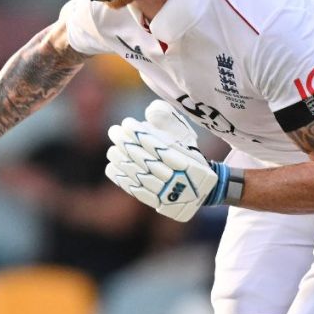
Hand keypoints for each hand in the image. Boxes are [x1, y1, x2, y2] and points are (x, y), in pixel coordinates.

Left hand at [104, 100, 224, 222]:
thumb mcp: (186, 137)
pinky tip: (112, 168)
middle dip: (127, 144)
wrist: (202, 190)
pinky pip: (138, 192)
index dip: (142, 134)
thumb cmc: (189, 156)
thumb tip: (150, 110)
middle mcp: (179, 178)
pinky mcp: (160, 203)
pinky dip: (123, 180)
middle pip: (148, 160)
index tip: (127, 123)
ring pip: (141, 176)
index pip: (160, 146)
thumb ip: (169, 122)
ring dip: (123, 162)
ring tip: (111, 150)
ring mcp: (169, 192)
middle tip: (113, 132)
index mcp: (188, 161)